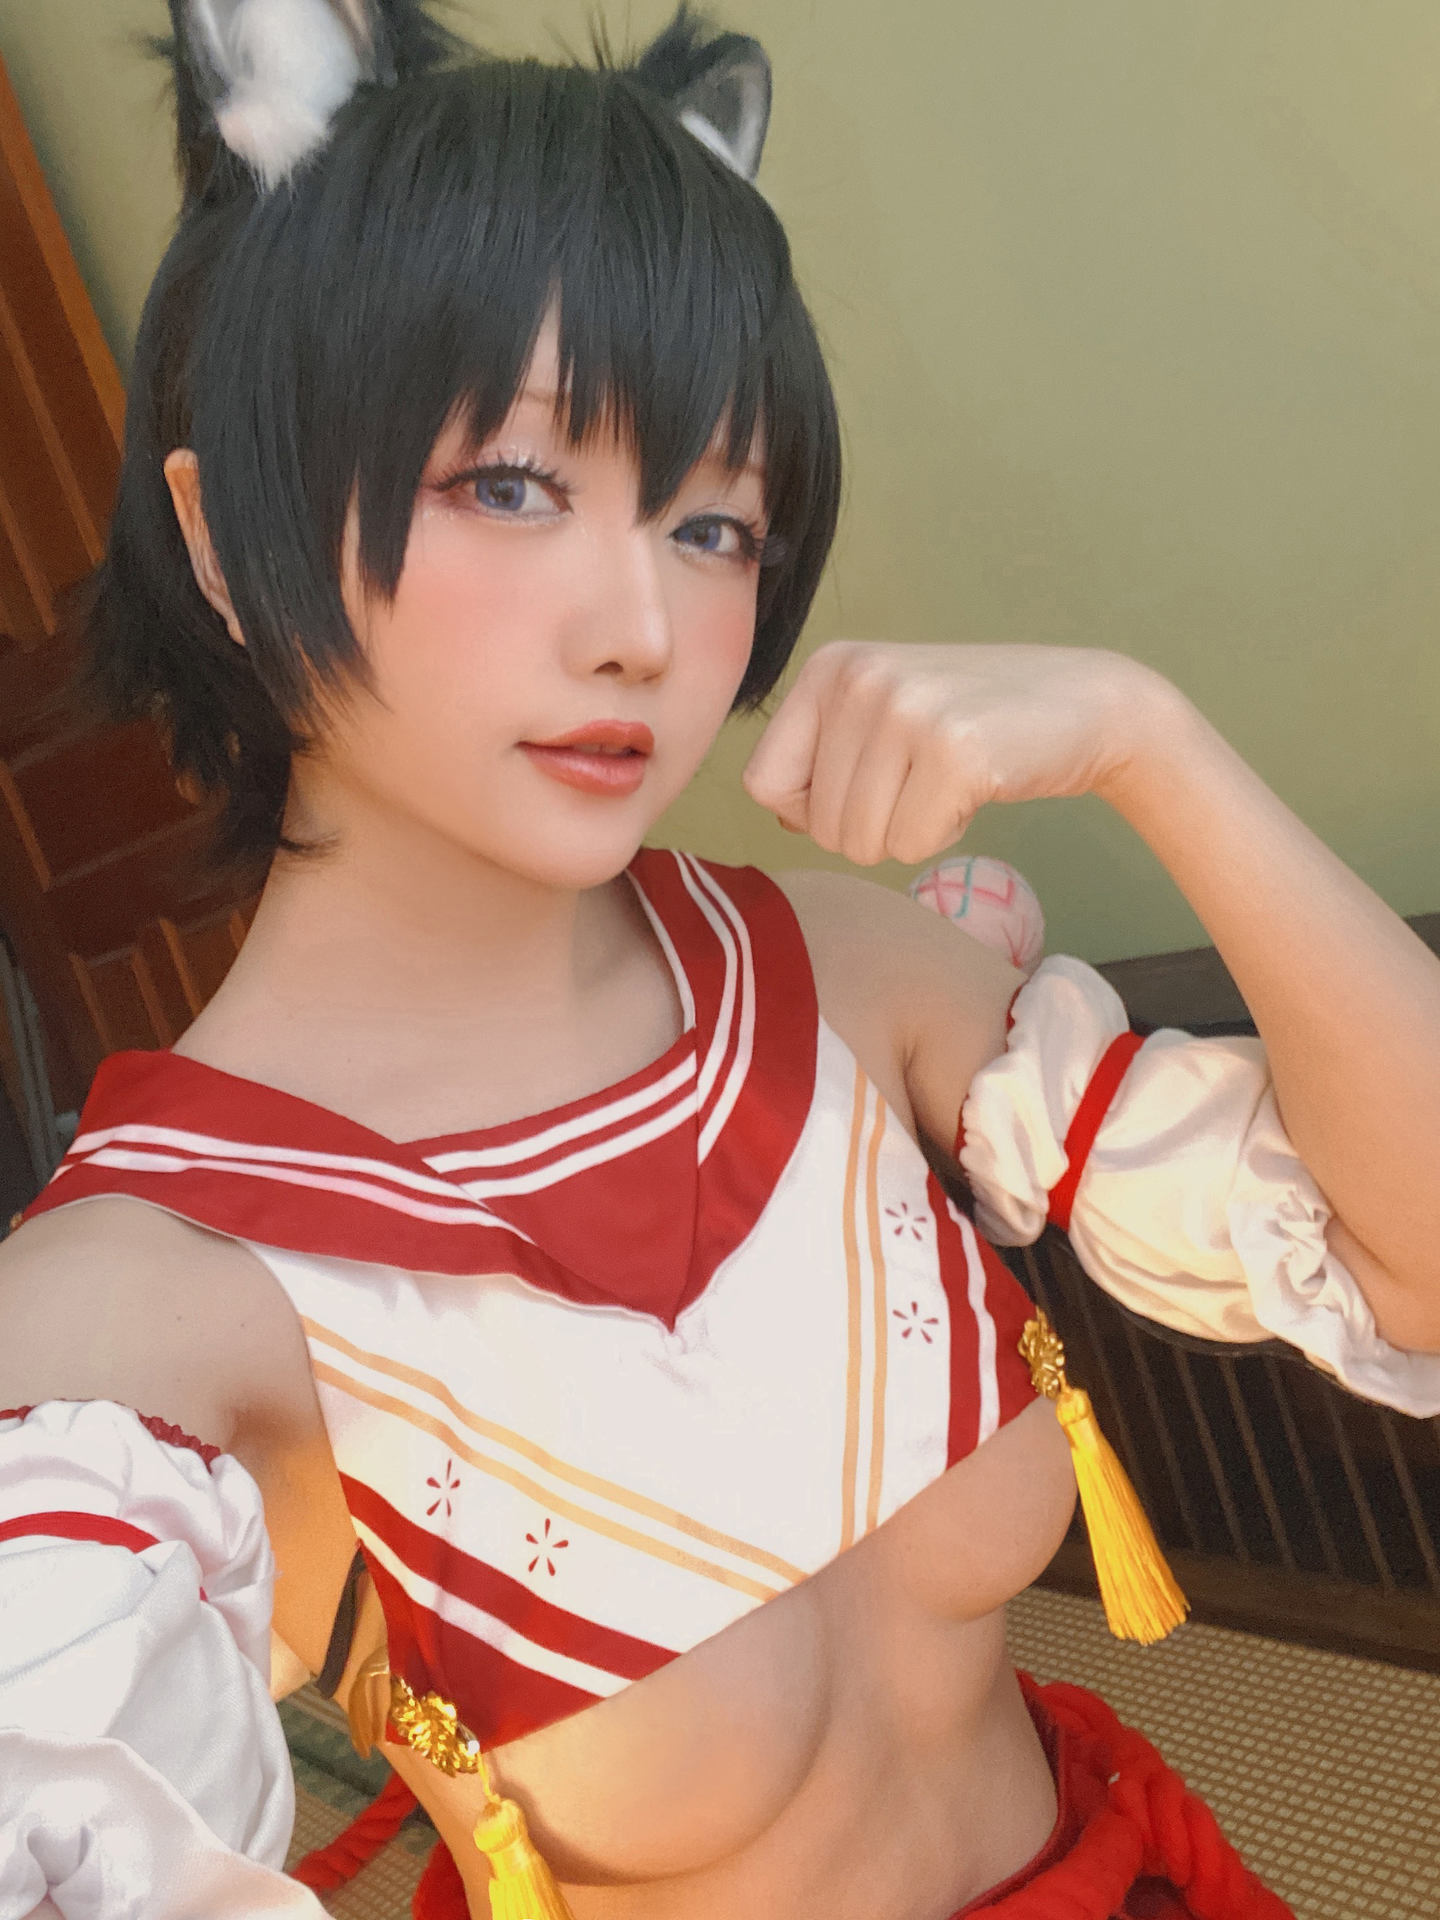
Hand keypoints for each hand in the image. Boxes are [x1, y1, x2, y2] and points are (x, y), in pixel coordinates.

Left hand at [742, 641, 1175, 865]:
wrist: (1086, 703)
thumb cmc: (975, 721)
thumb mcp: (883, 715)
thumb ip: (824, 756)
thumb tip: (780, 812)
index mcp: (828, 666)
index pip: (763, 783)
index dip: (811, 809)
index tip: (868, 786)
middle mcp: (858, 677)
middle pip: (817, 824)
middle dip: (871, 828)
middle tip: (923, 782)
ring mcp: (906, 710)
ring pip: (860, 842)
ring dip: (907, 833)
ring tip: (946, 781)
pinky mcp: (953, 751)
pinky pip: (910, 846)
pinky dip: (943, 836)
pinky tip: (973, 788)